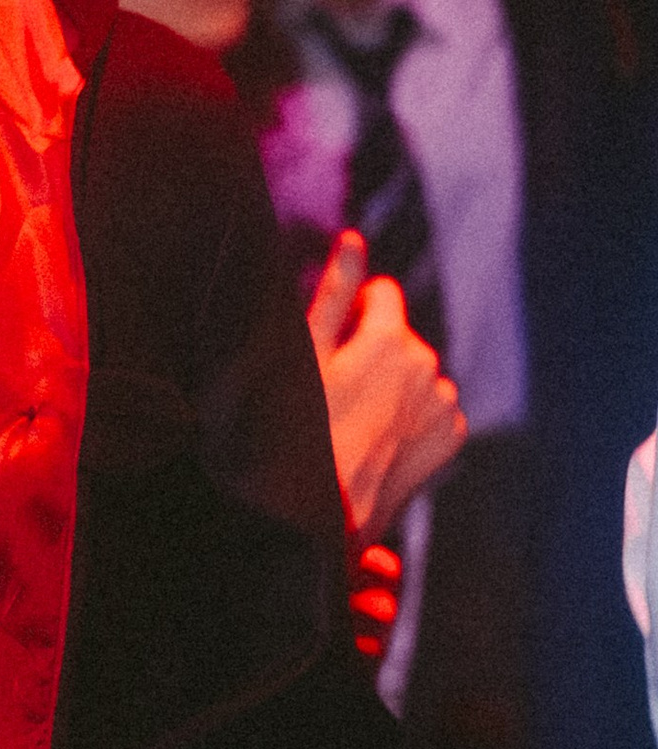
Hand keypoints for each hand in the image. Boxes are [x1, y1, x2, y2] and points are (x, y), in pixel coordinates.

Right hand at [307, 229, 465, 540]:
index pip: (382, 293)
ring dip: (394, 381)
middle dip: (373, 349)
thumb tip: (354, 237)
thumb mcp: (304, 354)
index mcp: (390, 339)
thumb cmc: (298, 429)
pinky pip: (435, 406)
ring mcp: (442, 405)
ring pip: (418, 371)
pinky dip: (413, 412)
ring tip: (355, 417)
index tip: (330, 346)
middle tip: (334, 388)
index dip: (351, 312)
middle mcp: (428, 367)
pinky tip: (380, 434)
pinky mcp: (450, 437)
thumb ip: (334, 290)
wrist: (321, 511)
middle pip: (400, 334)